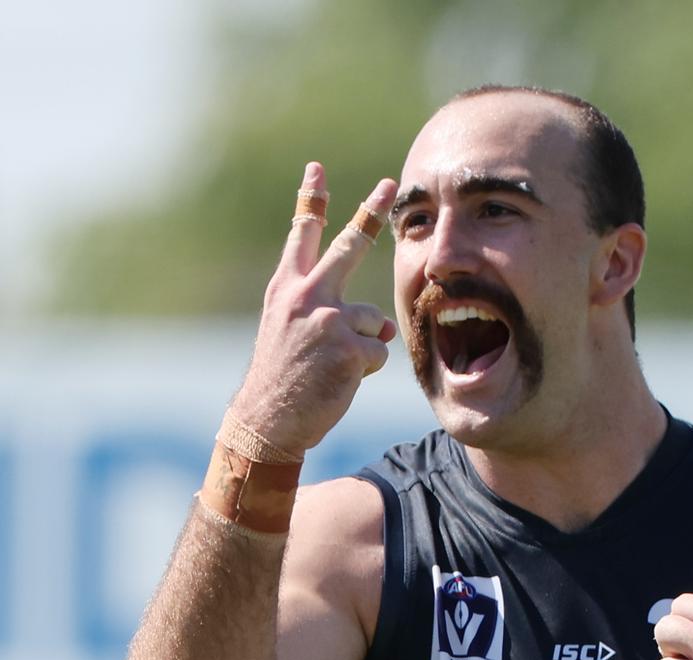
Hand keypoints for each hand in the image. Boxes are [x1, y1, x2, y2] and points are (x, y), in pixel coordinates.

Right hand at [230, 162, 397, 455]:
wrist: (267, 420)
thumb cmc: (282, 379)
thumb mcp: (289, 333)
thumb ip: (326, 314)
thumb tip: (381, 323)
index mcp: (287, 289)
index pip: (302, 237)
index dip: (311, 201)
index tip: (317, 168)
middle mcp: (306, 296)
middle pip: (348, 247)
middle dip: (370, 213)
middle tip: (388, 185)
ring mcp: (328, 319)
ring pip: (373, 321)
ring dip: (362, 347)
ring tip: (330, 367)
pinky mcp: (348, 347)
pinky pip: (379, 351)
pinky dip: (366, 369)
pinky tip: (338, 379)